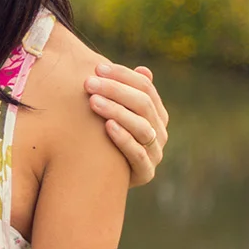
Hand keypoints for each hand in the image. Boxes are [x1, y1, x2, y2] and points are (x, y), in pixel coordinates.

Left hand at [85, 63, 168, 186]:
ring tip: (93, 101)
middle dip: (115, 91)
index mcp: (156, 114)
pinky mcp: (145, 173)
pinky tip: (107, 126)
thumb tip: (143, 69)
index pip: (145, 88)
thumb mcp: (116, 115)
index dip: (123, 76)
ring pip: (141, 127)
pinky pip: (138, 154)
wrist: (103, 180)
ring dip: (116, 111)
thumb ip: (127, 94)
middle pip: (143, 105)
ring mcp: (155, 153)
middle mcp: (159, 132)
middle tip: (89, 83)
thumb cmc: (106, 139)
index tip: (98, 68)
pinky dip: (124, 139)